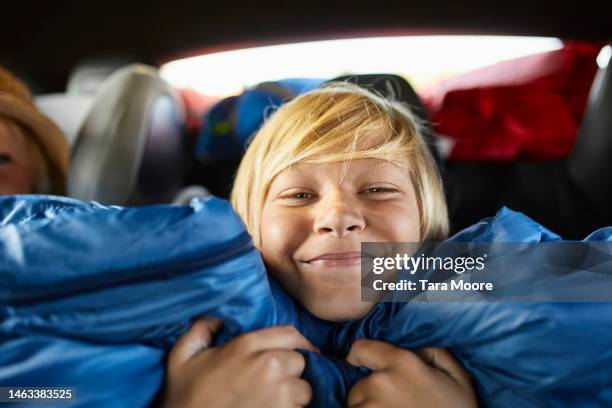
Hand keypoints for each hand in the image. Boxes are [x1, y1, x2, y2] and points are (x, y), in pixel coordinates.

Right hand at [160, 318, 317, 407]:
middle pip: (300, 361)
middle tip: (273, 379)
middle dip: (290, 370)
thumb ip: (201, 328)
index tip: (288, 353)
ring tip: (274, 399)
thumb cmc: (185, 396)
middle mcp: (268, 365)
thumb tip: (217, 317)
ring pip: (304, 389)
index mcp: (247, 345)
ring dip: (293, 394)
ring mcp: (279, 394)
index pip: (291, 334)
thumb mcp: (182, 355)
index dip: (293, 343)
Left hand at [346, 340, 476, 407]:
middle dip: (371, 393)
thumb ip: (434, 353)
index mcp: (402, 362)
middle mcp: (381, 382)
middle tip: (395, 405)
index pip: (360, 349)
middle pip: (360, 384)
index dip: (359, 356)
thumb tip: (415, 347)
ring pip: (356, 405)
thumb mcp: (459, 378)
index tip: (361, 364)